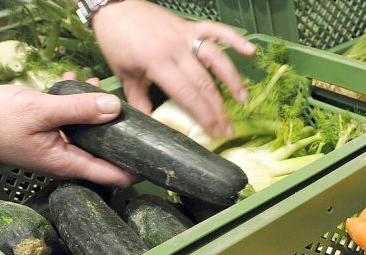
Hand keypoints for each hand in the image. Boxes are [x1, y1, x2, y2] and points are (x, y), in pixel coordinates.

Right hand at [0, 84, 135, 186]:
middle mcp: (62, 160)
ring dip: (94, 112)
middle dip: (119, 133)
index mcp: (66, 163)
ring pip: (86, 133)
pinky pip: (67, 122)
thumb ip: (81, 110)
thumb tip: (116, 109)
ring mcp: (52, 148)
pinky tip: (72, 81)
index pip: (112, 176)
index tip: (157, 162)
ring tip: (96, 85)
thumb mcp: (43, 110)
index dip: (137, 171)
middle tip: (134, 114)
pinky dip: (74, 105)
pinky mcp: (42, 134)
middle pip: (103, 152)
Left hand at [92, 0, 255, 137]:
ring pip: (216, 58)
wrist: (115, 8)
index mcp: (157, 62)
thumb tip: (152, 125)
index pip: (187, 93)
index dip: (203, 115)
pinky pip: (217, 31)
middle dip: (218, 108)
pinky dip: (235, 39)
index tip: (214, 132)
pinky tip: (250, 51)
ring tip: (243, 100)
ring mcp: (185, 35)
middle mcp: (176, 49)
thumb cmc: (117, 43)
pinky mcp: (191, 26)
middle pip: (204, 82)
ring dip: (232, 80)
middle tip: (228, 129)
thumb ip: (140, 101)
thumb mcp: (125, 75)